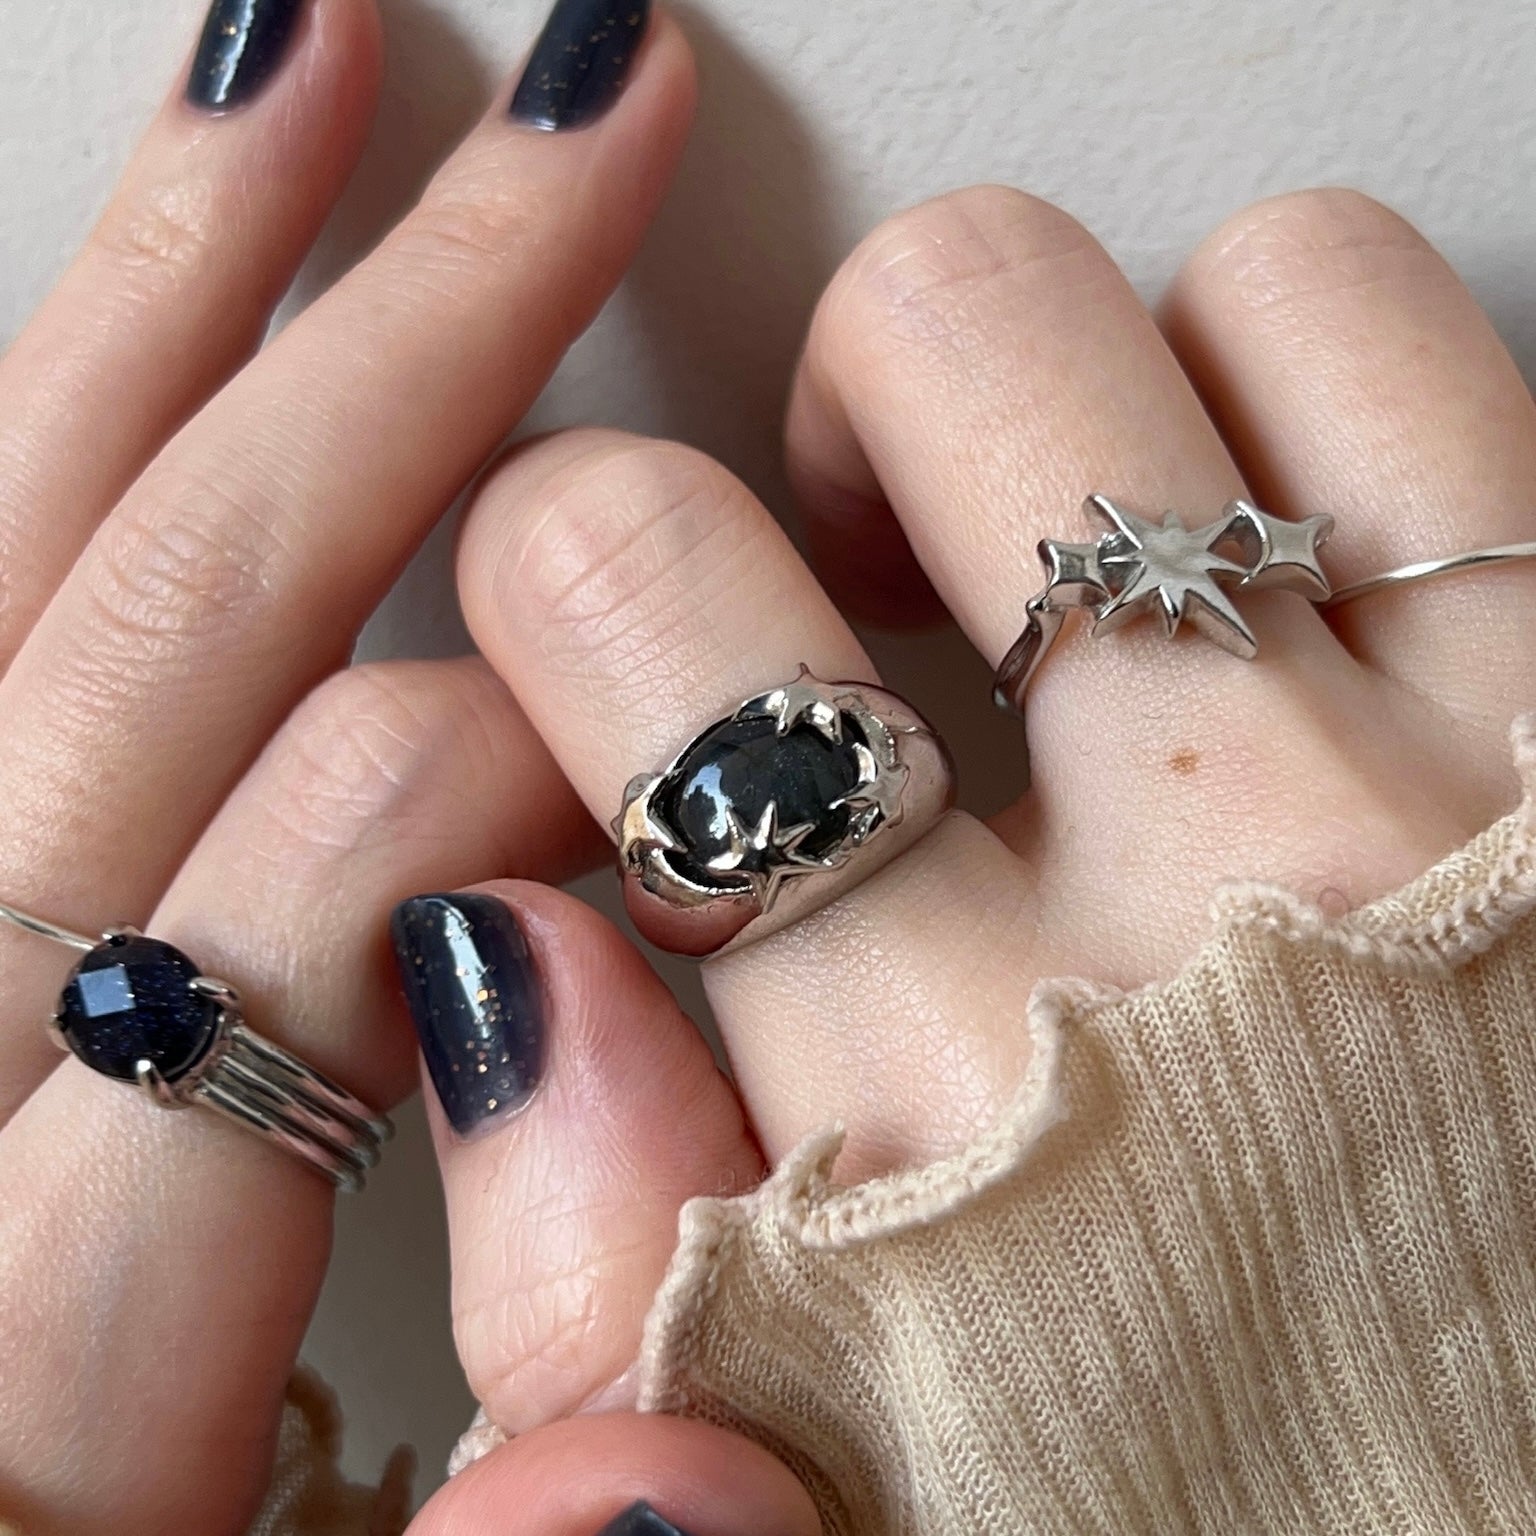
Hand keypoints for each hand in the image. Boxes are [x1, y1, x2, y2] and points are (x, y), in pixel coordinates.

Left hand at [0, 1, 702, 1530]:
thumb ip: (422, 1495)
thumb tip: (637, 1335)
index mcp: (22, 1331)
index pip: (323, 903)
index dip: (542, 756)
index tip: (709, 719)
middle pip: (155, 635)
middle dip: (402, 346)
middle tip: (572, 124)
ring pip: (3, 554)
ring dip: (180, 289)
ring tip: (303, 64)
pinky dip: (23, 425)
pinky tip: (119, 308)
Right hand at [404, 186, 1532, 1531]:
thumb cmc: (1182, 1527)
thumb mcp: (803, 1475)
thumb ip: (584, 1261)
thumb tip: (487, 947)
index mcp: (936, 1091)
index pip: (631, 579)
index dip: (571, 556)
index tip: (613, 622)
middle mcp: (1217, 899)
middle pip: (943, 336)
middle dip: (833, 422)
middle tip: (833, 563)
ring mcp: (1469, 795)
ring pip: (1233, 300)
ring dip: (1092, 390)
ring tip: (1052, 547)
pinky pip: (1436, 382)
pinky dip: (1313, 396)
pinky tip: (1252, 557)